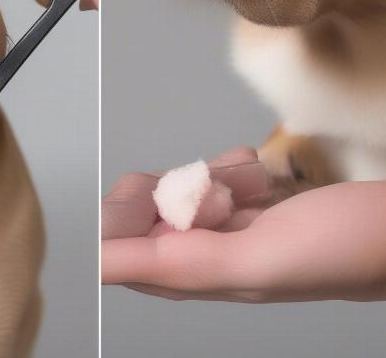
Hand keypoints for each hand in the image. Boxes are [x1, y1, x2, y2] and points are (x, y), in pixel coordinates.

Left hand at [102, 149, 385, 302]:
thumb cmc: (345, 249)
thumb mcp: (258, 260)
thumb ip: (182, 264)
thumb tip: (102, 264)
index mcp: (201, 277)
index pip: (124, 257)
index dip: (118, 224)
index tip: (140, 196)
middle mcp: (210, 257)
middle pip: (148, 217)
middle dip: (171, 189)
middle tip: (211, 188)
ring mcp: (232, 231)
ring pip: (182, 192)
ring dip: (210, 176)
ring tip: (250, 183)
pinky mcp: (251, 209)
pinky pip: (215, 180)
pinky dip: (231, 170)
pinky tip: (259, 175)